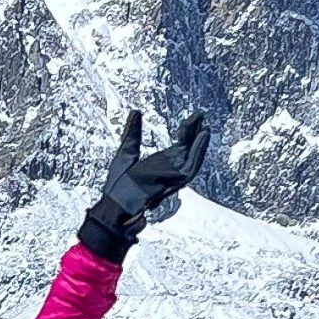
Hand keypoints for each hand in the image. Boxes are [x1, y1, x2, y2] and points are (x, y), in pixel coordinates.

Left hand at [78, 110, 208, 262]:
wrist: (114, 207)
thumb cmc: (117, 186)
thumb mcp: (125, 152)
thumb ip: (133, 133)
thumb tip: (136, 111)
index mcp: (161, 165)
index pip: (180, 146)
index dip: (188, 131)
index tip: (194, 117)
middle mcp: (169, 172)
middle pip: (188, 151)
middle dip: (195, 134)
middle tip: (201, 115)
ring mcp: (171, 179)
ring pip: (192, 160)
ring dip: (200, 144)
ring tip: (204, 127)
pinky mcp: (171, 184)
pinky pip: (189, 169)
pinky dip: (197, 154)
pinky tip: (200, 139)